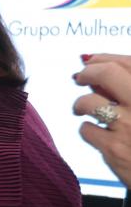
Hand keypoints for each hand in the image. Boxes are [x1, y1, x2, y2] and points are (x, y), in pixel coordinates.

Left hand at [73, 54, 130, 185]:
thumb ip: (129, 91)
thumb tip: (99, 71)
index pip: (129, 63)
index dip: (105, 58)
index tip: (92, 60)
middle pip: (106, 74)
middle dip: (87, 72)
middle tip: (80, 77)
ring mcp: (129, 126)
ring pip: (89, 102)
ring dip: (81, 103)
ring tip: (83, 109)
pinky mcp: (114, 149)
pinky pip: (86, 130)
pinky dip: (88, 129)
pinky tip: (96, 133)